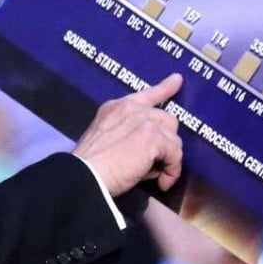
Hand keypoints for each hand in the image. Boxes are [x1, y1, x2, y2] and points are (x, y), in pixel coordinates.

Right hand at [72, 73, 183, 195]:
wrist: (85, 175)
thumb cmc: (91, 166)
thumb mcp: (105, 139)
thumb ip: (126, 135)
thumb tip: (150, 154)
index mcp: (116, 108)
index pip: (146, 95)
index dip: (164, 88)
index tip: (177, 80)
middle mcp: (131, 108)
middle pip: (167, 120)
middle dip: (167, 142)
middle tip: (154, 165)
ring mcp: (143, 120)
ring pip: (174, 139)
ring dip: (169, 159)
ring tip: (156, 176)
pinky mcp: (153, 136)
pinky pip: (175, 154)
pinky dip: (172, 170)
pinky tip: (162, 183)